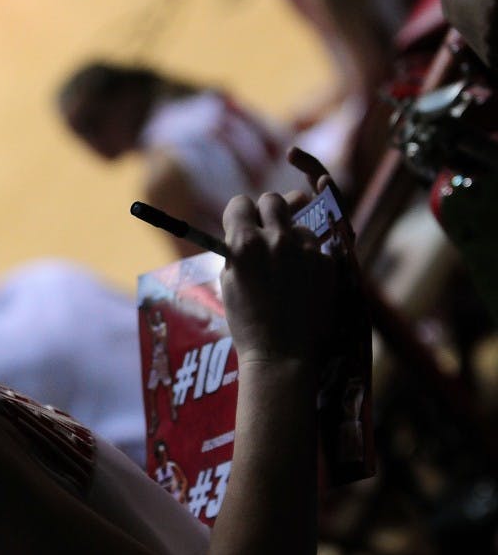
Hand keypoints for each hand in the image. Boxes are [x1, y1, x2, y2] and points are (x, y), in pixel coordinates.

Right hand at [220, 148, 336, 367]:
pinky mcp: (326, 264)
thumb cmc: (246, 321)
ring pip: (298, 224)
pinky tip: (301, 281)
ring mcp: (305, 250)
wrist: (281, 354)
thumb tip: (248, 229)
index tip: (240, 223)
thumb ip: (237, 249)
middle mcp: (276, 239)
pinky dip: (308, 258)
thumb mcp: (228, 281)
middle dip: (266, 211)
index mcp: (244, 243)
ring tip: (285, 265)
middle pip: (273, 199)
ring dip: (291, 236)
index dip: (238, 214)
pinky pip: (316, 248)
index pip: (240, 202)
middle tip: (265, 231)